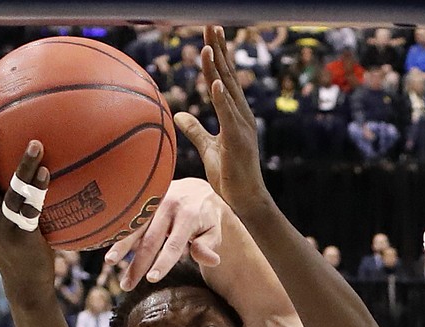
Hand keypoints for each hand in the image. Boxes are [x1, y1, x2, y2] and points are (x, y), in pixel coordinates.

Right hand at [0, 115, 53, 301]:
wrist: (27, 287)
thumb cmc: (23, 254)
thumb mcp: (10, 228)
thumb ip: (12, 205)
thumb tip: (30, 179)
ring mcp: (0, 227)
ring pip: (6, 189)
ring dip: (22, 164)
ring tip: (36, 142)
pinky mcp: (20, 237)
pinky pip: (29, 208)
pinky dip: (38, 188)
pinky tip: (48, 172)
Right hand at [105, 177, 222, 290]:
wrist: (197, 189)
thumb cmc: (206, 218)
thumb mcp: (214, 231)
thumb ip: (209, 246)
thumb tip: (212, 261)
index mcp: (188, 215)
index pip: (173, 245)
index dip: (162, 262)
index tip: (152, 279)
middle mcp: (168, 206)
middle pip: (150, 240)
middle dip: (138, 264)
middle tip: (127, 286)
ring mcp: (153, 202)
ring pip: (135, 227)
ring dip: (121, 246)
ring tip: (109, 262)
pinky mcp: (143, 201)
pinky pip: (130, 218)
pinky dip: (119, 233)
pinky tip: (108, 245)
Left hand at [173, 25, 266, 217]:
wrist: (246, 201)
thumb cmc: (230, 178)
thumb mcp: (208, 149)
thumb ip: (195, 130)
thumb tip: (178, 115)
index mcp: (235, 116)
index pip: (223, 80)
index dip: (217, 57)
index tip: (209, 36)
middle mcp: (241, 116)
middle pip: (228, 78)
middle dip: (220, 51)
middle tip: (211, 25)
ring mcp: (241, 128)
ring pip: (228, 92)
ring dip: (219, 69)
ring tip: (210, 47)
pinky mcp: (238, 142)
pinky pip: (228, 117)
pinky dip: (222, 100)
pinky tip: (215, 83)